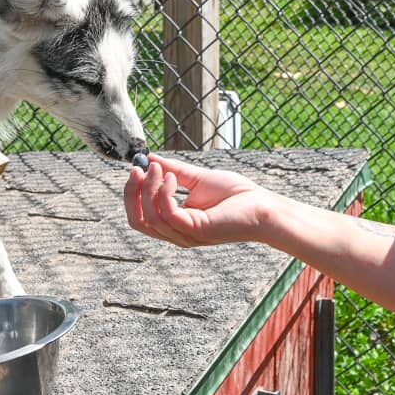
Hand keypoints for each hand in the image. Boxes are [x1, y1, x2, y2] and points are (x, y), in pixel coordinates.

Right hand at [125, 153, 278, 247]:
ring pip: (149, 217)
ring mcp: (185, 234)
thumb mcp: (198, 178)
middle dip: (132, 193)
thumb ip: (175, 171)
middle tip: (138, 168)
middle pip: (137, 221)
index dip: (132, 193)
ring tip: (161, 169)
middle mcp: (176, 233)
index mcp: (175, 223)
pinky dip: (164, 193)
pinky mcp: (195, 230)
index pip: (139, 216)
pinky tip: (174, 178)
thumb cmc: (236, 196)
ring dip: (149, 188)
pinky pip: (167, 213)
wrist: (262, 206)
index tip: (137, 167)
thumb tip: (151, 160)